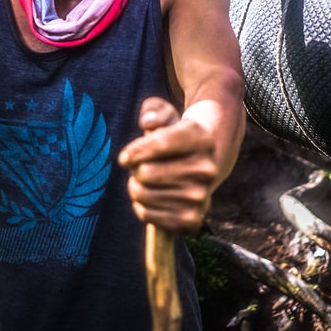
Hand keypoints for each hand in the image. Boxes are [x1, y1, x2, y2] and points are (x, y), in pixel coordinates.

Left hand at [118, 96, 224, 234]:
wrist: (204, 162)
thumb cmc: (175, 134)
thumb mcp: (165, 113)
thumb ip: (153, 111)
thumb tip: (148, 123)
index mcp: (201, 138)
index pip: (159, 143)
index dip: (134, 151)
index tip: (124, 158)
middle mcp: (207, 169)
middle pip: (146, 172)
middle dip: (135, 168)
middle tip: (141, 166)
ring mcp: (202, 196)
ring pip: (143, 194)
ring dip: (135, 187)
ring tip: (144, 180)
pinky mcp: (193, 219)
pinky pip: (148, 215)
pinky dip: (140, 207)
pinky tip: (149, 197)